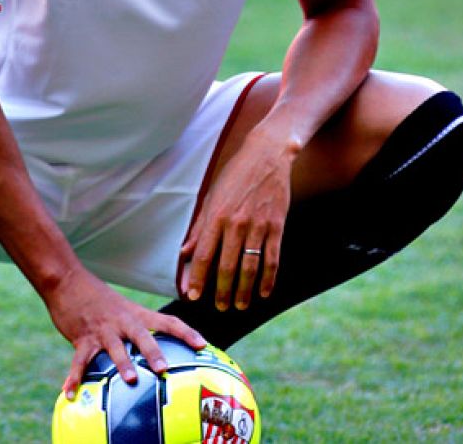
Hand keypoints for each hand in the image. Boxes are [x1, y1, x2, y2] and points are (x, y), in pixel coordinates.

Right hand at [44, 266, 205, 398]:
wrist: (69, 280)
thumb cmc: (100, 299)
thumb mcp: (124, 310)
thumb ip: (138, 328)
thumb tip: (155, 351)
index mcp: (136, 314)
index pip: (167, 321)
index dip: (186, 333)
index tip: (202, 345)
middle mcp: (123, 321)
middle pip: (142, 335)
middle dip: (154, 352)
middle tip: (164, 369)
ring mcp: (102, 330)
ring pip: (115, 347)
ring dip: (123, 364)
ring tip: (131, 380)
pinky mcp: (82, 337)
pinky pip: (79, 361)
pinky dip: (74, 378)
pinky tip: (69, 394)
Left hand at [178, 127, 297, 310]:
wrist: (267, 154)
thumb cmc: (235, 174)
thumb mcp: (211, 197)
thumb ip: (199, 228)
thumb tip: (185, 253)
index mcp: (216, 216)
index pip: (204, 254)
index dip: (198, 278)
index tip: (193, 296)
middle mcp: (236, 223)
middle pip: (227, 267)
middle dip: (222, 291)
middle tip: (220, 308)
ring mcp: (258, 225)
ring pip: (250, 267)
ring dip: (244, 290)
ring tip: (240, 305)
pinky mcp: (277, 225)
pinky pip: (272, 258)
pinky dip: (269, 279)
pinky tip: (264, 292)